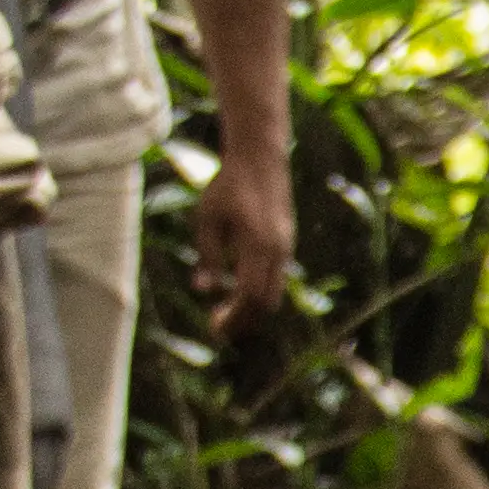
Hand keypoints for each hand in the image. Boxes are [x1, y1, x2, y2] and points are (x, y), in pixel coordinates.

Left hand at [193, 146, 292, 326]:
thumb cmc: (228, 185)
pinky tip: (237, 291)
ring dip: (250, 309)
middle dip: (244, 321)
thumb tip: (202, 291)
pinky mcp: (286, 246)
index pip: (250, 295)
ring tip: (226, 312)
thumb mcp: (208, 218)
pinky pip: (274, 280)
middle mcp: (277, 252)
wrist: (261, 160)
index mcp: (257, 245)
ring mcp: (285, 250)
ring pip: (273, 295)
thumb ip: (207, 255)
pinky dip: (257, 293)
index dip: (234, 317)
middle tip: (218, 329)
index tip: (214, 327)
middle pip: (265, 303)